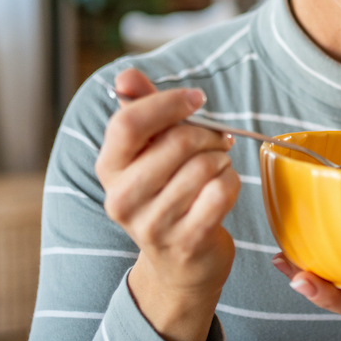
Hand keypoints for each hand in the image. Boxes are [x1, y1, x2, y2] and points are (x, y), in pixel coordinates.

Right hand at [95, 68, 241, 340]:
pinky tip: (223, 188)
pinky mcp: (186, 241)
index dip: (168, 102)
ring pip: (204, 166)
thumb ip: (141, 108)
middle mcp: (122, 198)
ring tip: (216, 166)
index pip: (129, 122)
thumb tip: (126, 76)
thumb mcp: (147, 151)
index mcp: (109, 168)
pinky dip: (232, 182)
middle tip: (217, 139)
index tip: (197, 99)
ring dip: (221, 159)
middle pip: (177, 142)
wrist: (178, 264)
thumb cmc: (166, 193)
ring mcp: (152, 224)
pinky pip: (222, 191)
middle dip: (208, 134)